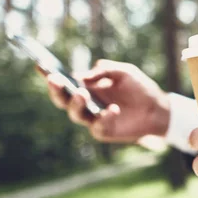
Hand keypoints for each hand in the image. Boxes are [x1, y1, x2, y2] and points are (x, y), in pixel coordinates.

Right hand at [43, 59, 169, 142]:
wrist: (158, 108)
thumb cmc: (139, 87)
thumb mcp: (124, 71)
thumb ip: (105, 70)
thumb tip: (82, 76)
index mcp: (86, 87)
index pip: (63, 82)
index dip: (49, 75)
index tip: (40, 65)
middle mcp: (86, 103)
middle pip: (62, 100)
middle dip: (56, 90)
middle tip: (56, 80)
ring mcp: (93, 118)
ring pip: (75, 114)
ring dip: (76, 103)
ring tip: (82, 93)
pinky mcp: (104, 131)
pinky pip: (98, 126)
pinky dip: (104, 117)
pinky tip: (114, 109)